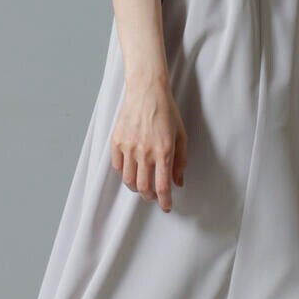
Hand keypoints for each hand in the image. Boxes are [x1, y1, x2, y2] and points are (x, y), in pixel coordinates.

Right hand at [110, 75, 186, 212]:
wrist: (146, 91)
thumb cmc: (166, 111)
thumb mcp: (181, 136)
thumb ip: (181, 161)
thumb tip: (178, 182)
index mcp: (164, 151)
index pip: (163, 186)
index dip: (164, 201)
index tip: (166, 207)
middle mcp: (145, 152)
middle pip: (144, 188)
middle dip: (151, 197)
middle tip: (154, 197)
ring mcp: (128, 147)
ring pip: (129, 180)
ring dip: (137, 188)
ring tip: (143, 186)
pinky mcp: (116, 141)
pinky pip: (117, 167)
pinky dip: (124, 174)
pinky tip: (131, 172)